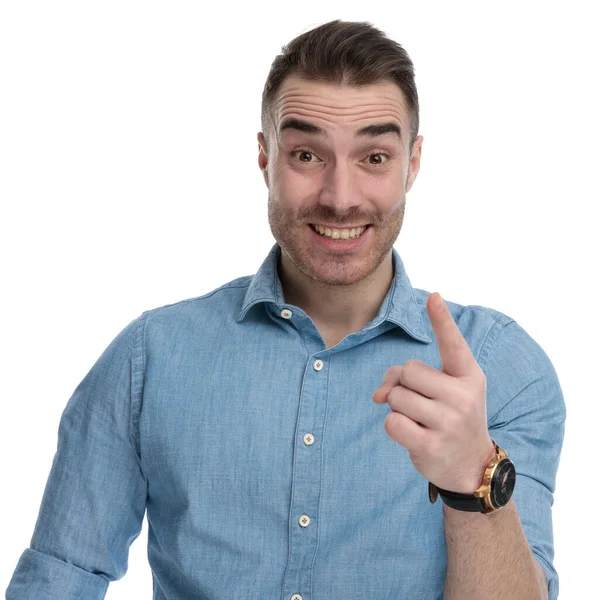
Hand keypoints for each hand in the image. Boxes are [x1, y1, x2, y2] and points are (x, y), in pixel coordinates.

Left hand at [372, 292, 493, 492]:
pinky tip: (413, 435)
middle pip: (408, 370)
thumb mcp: (444, 392)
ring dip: (398, 407)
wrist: (470, 465)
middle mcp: (462, 397)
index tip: (432, 296)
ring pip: (396, 396)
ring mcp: (448, 423)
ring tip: (420, 419)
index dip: (441, 319)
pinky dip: (395, 426)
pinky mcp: (430, 446)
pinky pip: (391, 422)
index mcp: (469, 376)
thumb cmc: (451, 417)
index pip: (453, 343)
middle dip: (403, 383)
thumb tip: (379, 394)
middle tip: (418, 400)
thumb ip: (411, 378)